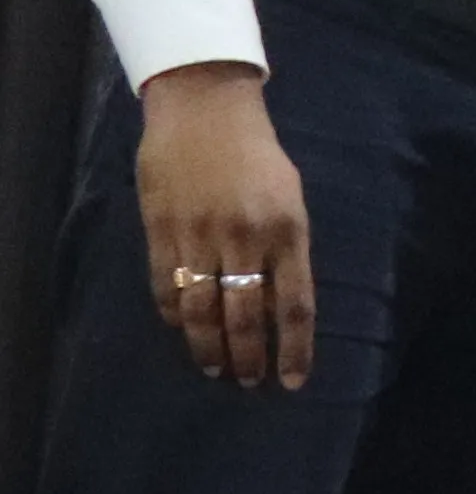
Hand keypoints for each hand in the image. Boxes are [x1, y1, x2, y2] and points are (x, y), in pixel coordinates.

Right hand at [132, 64, 311, 390]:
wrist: (205, 110)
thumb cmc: (258, 156)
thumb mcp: (291, 199)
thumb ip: (286, 250)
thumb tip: (282, 303)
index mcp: (287, 232)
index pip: (295, 306)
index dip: (294, 349)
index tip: (293, 381)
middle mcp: (244, 239)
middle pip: (246, 316)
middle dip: (248, 357)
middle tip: (247, 382)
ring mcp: (199, 235)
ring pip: (202, 308)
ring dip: (208, 345)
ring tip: (214, 368)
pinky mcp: (161, 228)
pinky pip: (167, 283)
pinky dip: (173, 312)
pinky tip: (179, 328)